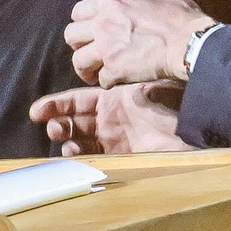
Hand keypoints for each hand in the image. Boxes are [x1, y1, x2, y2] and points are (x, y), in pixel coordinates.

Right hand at [28, 82, 188, 154]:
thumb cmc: (173, 109)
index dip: (57, 105)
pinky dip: (80, 155)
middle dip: (58, 122)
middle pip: (74, 120)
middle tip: (50, 126)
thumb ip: (129, 83)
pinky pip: (93, 155)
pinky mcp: (119, 155)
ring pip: (79, 138)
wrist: (192, 135)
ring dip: (66, 139)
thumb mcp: (152, 89)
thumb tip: (112, 75)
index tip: (38, 110)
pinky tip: (74, 152)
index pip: (79, 101)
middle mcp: (109, 119)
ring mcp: (112, 138)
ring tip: (61, 139)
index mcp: (113, 100)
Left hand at [64, 0, 215, 86]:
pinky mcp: (114, 69)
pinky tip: (118, 81)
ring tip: (96, 74)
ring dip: (87, 69)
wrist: (190, 42)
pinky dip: (109, 82)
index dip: (83, 24)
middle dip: (79, 46)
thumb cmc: (181, 17)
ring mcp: (106, 47)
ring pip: (78, 61)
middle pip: (70, 36)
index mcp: (110, 2)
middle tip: (92, 53)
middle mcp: (102, 23)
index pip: (78, 12)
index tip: (92, 32)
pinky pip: (101, 80)